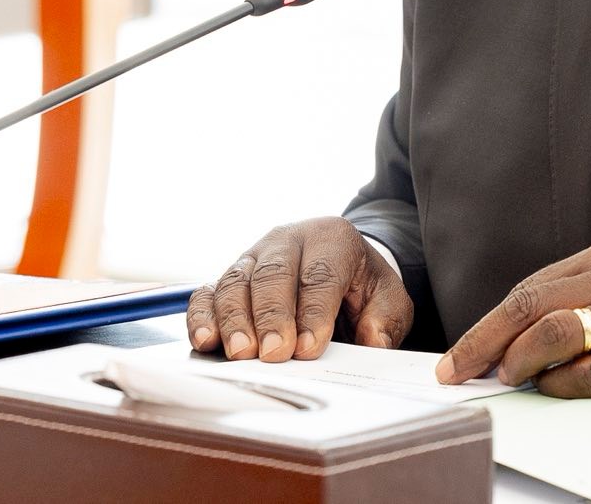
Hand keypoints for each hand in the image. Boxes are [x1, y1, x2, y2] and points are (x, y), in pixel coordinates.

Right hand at [185, 216, 414, 361]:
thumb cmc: (362, 287)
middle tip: (273, 354)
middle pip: (274, 275)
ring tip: (241, 354)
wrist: (340, 269)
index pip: (321, 274)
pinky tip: (206, 340)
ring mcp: (254, 256)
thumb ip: (385, 319)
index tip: (308, 347)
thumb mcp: (388, 299)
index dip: (314, 311)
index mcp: (333, 238)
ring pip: (237, 281)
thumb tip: (374, 342)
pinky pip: (207, 292)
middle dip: (273, 316)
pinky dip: (202, 315)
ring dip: (235, 319)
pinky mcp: (229, 277)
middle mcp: (288, 240)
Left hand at [435, 240, 590, 409]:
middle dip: (482, 344)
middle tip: (456, 373)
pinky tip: (561, 393)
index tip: (460, 358)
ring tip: (509, 381)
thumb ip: (587, 303)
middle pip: (528, 305)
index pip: (529, 289)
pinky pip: (589, 375)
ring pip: (552, 331)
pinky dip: (564, 388)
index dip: (488, 326)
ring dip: (519, 362)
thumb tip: (521, 344)